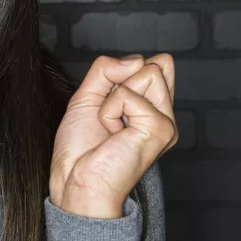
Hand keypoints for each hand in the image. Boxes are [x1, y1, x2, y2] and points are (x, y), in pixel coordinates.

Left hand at [49, 54, 177, 217]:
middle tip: (112, 117)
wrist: (75, 181)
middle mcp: (164, 115)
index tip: (113, 103)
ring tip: (112, 126)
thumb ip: (108, 69)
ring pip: (149, 71)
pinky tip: (113, 133)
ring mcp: (165, 123)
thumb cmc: (81, 149)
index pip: (158, 63)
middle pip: (155, 64)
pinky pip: (128, 94)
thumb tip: (136, 60)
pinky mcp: (160, 129)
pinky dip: (110, 110)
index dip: (127, 72)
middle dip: (121, 83)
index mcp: (152, 107)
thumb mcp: (89, 94)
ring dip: (115, 97)